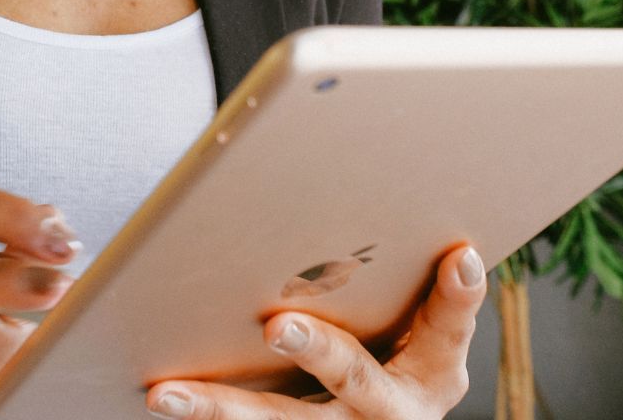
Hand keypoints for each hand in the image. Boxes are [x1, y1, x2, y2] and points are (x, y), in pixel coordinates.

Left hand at [145, 245, 486, 418]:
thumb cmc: (398, 352)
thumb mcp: (422, 328)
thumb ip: (416, 283)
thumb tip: (432, 222)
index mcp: (432, 374)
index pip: (448, 331)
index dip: (457, 298)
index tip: (458, 256)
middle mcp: (390, 412)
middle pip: (354, 381)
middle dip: (318, 351)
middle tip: (279, 325)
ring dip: (222, 406)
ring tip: (170, 393)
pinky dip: (205, 410)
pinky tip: (163, 394)